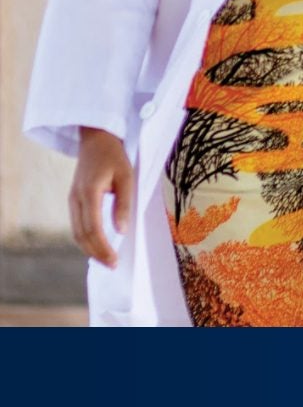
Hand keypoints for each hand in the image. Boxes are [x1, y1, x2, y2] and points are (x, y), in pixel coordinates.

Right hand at [70, 127, 133, 267]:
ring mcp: (72, 200)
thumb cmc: (114, 157)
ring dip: (90, 248)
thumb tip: (121, 231)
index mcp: (89, 193)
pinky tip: (97, 245)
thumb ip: (123, 204)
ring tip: (107, 260)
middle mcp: (76, 199)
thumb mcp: (127, 177)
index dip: (103, 247)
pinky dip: (86, 239)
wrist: (96, 140)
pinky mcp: (74, 201)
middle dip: (96, 253)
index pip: (93, 228)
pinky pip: (77, 225)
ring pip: (77, 232)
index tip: (114, 261)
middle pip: (82, 234)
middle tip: (113, 266)